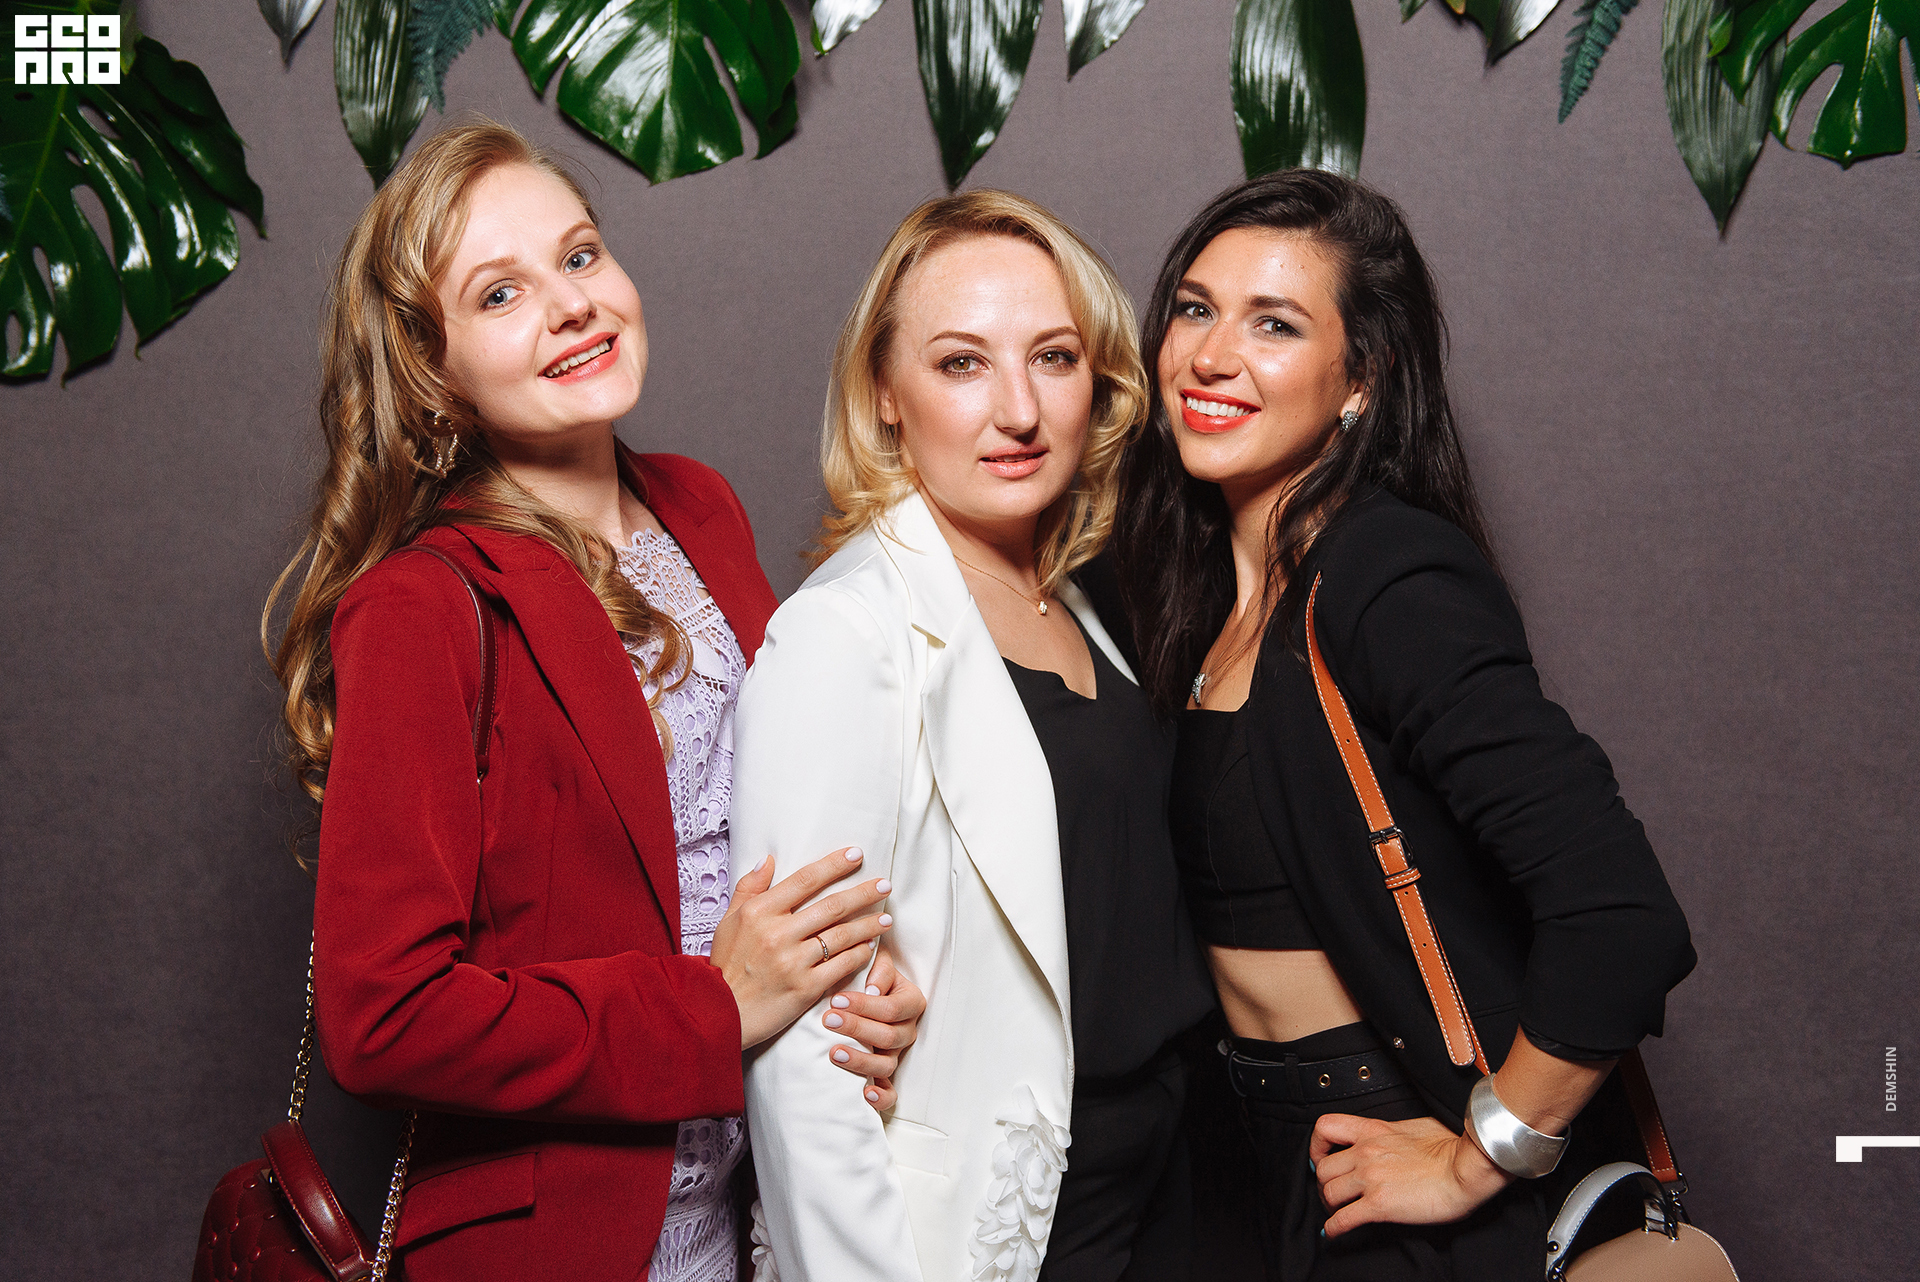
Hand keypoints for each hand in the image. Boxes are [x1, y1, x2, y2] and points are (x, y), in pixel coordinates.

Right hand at [712, 847, 892, 1048]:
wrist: (718, 1013)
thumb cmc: (724, 965)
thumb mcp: (728, 921)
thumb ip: (749, 887)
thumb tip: (769, 858)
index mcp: (759, 912)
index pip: (805, 879)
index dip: (834, 864)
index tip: (857, 854)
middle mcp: (778, 934)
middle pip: (832, 906)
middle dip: (864, 893)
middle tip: (886, 885)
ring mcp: (792, 962)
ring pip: (842, 936)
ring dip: (869, 925)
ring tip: (886, 918)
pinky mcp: (804, 988)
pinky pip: (841, 966)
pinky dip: (859, 955)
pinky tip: (870, 948)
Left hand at [823, 946, 925, 1111]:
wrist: (859, 989)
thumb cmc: (866, 973)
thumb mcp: (876, 962)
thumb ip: (878, 968)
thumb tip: (872, 988)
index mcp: (910, 1001)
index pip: (892, 1008)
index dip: (865, 1006)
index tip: (836, 999)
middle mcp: (907, 1029)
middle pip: (889, 1036)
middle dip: (857, 1028)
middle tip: (828, 1020)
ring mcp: (897, 1054)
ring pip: (887, 1064)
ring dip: (861, 1060)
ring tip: (834, 1052)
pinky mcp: (886, 1074)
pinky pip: (890, 1093)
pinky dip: (881, 1097)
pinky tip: (865, 1093)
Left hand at [1309, 1113, 1511, 1236]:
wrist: (1466, 1168)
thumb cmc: (1451, 1148)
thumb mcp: (1416, 1127)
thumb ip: (1394, 1134)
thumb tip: (1392, 1141)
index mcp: (1373, 1130)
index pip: (1325, 1128)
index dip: (1316, 1146)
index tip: (1321, 1158)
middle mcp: (1366, 1152)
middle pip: (1323, 1169)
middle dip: (1323, 1183)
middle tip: (1333, 1192)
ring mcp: (1370, 1178)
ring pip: (1328, 1193)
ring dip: (1330, 1206)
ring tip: (1338, 1211)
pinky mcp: (1379, 1205)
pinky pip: (1343, 1219)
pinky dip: (1334, 1228)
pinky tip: (1335, 1232)